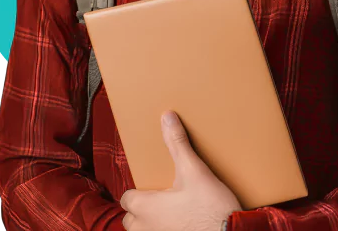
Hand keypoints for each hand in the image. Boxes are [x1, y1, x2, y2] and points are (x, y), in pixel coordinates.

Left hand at [120, 110, 242, 230]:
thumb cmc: (211, 208)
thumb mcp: (194, 170)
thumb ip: (177, 143)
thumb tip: (167, 118)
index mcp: (146, 208)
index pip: (126, 198)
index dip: (137, 190)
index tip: (150, 184)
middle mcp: (146, 229)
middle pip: (130, 219)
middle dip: (140, 209)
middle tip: (159, 198)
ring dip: (149, 223)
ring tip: (168, 212)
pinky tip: (180, 224)